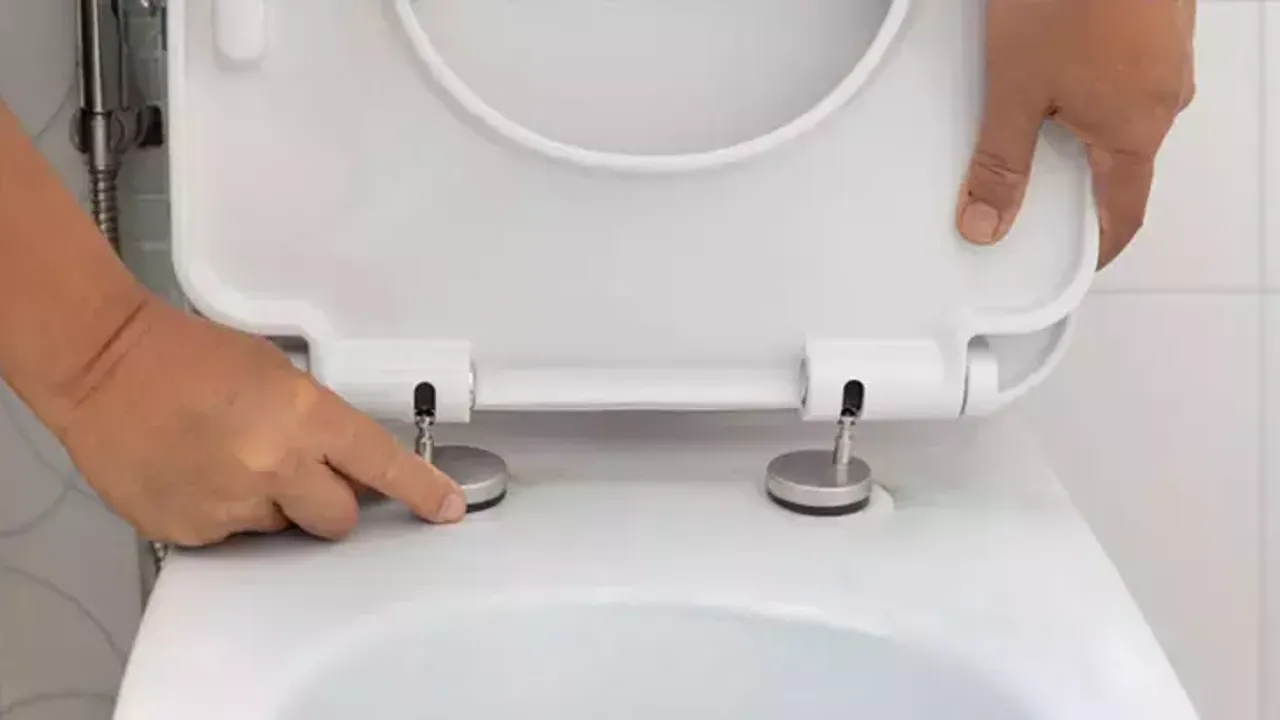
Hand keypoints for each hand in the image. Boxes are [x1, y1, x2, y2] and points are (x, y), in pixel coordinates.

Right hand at [53, 297, 466, 546]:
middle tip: (299, 472)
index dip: (421, 491)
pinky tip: (198, 475)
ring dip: (273, 506)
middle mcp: (273, 468)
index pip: (381, 465)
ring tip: (229, 461)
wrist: (102, 367)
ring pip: (283, 530)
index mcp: (303, 418)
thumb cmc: (189, 356)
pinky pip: (231, 537)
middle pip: (340, 520)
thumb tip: (344, 465)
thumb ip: (318, 424)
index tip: (448, 508)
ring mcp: (229, 506)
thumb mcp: (277, 374)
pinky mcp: (190, 532)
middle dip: (330, 502)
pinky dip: (225, 513)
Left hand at [957, 0, 1195, 268]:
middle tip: (1027, 182)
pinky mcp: (1156, 19)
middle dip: (1072, 176)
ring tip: (1030, 107)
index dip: (1097, 247)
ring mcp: (1166, 54)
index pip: (1122, 215)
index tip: (1078, 261)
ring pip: (1119, 110)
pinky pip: (1122, 70)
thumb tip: (984, 221)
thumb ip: (999, 161)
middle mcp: (1164, 96)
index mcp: (1136, 129)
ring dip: (1079, 121)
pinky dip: (1090, 80)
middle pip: (1118, 160)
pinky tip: (1054, 58)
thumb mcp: (1015, 89)